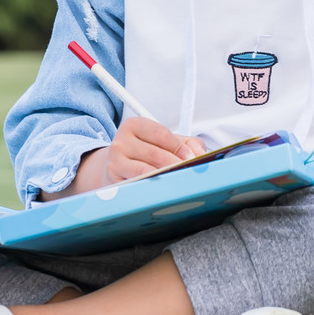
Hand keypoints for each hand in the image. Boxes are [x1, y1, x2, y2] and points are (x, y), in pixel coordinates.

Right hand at [43, 119, 206, 197]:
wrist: (115, 167)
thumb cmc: (144, 152)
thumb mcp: (164, 141)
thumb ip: (187, 143)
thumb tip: (200, 153)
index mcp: (135, 125)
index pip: (161, 134)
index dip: (179, 147)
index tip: (192, 158)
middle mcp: (121, 141)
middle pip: (154, 153)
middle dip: (175, 164)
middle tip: (189, 173)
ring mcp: (115, 161)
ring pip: (145, 170)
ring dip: (165, 177)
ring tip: (179, 181)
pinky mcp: (113, 179)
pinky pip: (136, 184)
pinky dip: (152, 187)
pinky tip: (162, 189)